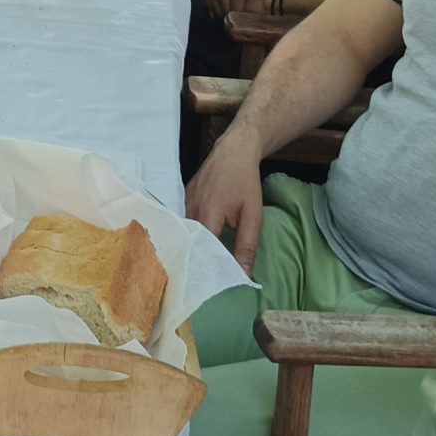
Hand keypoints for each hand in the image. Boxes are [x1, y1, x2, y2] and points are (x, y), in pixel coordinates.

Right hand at [185, 143, 265, 273]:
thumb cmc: (245, 182)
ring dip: (197, 245)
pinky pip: (186, 221)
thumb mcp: (252, 216)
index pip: (202, 250)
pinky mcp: (183, 198)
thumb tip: (245, 275)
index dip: (207, 268)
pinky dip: (194, 232)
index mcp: (207, 214)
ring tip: (206, 263)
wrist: (233, 150)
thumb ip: (247, 246)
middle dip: (200, 260)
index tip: (215, 285)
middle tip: (210, 279)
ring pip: (187, 232)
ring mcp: (184, 202)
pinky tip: (203, 240)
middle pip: (191, 243)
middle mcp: (189, 209)